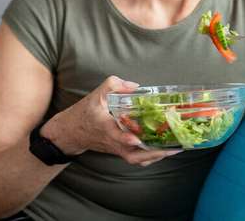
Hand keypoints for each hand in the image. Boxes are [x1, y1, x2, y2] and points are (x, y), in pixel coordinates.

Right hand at [42, 75, 181, 166]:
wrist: (71, 132)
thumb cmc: (84, 113)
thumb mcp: (96, 94)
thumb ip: (114, 84)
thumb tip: (136, 86)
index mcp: (104, 127)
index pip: (115, 136)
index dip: (126, 138)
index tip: (136, 139)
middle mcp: (112, 141)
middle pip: (132, 155)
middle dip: (153, 153)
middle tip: (171, 148)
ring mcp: (116, 149)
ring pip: (135, 159)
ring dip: (154, 157)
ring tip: (173, 149)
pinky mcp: (119, 151)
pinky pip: (135, 159)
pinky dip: (149, 157)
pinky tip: (162, 150)